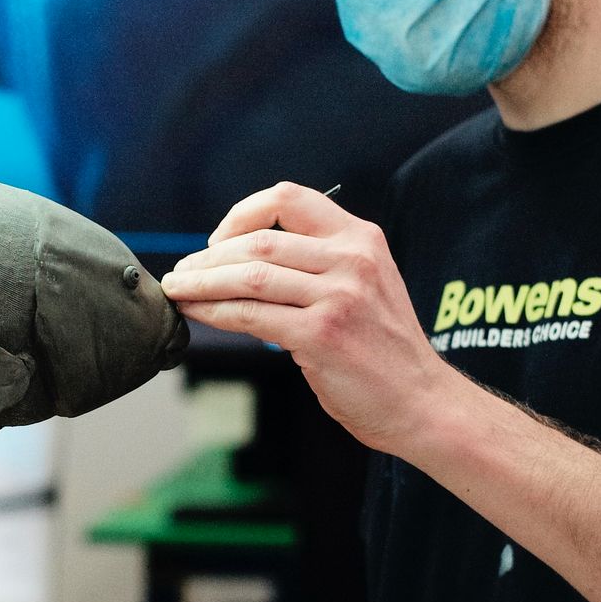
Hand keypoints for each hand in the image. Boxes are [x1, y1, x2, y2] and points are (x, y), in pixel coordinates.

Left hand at [162, 183, 462, 455]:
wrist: (422, 402)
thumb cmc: (386, 351)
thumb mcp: (366, 286)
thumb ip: (320, 265)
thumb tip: (247, 263)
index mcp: (361, 238)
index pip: (289, 199)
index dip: (243, 214)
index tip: (219, 239)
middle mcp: (351, 259)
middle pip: (259, 239)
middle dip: (209, 256)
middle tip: (183, 273)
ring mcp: (337, 296)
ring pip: (249, 275)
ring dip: (202, 282)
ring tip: (178, 290)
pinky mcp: (321, 335)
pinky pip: (249, 315)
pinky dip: (214, 312)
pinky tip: (197, 314)